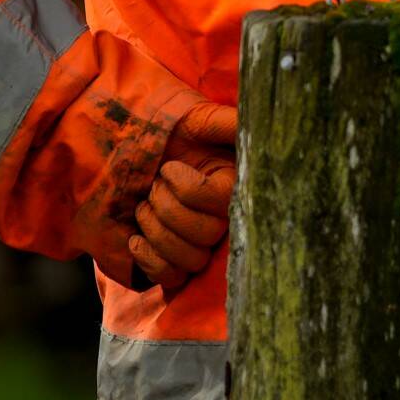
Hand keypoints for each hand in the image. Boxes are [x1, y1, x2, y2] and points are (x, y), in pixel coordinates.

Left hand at [130, 101, 235, 297]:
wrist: (138, 154)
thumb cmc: (175, 134)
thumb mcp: (203, 121)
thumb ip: (231, 123)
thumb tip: (263, 124)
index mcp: (236, 185)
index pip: (220, 201)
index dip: (187, 188)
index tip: (170, 167)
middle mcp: (224, 219)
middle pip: (205, 235)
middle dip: (166, 208)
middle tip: (154, 186)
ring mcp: (199, 244)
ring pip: (189, 260)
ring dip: (155, 232)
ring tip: (143, 207)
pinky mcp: (174, 262)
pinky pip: (171, 278)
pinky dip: (149, 260)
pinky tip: (135, 238)